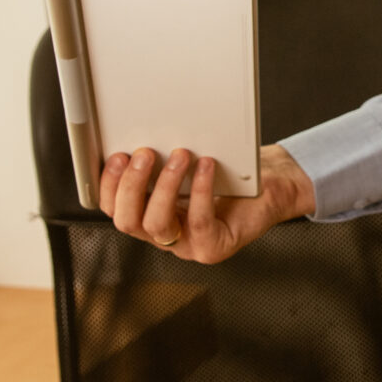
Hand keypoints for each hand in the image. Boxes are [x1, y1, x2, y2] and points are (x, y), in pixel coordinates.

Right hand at [98, 143, 313, 263]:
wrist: (273, 188)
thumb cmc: (230, 174)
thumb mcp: (187, 164)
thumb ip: (160, 159)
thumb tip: (139, 134)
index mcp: (150, 214)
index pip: (115, 209)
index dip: (108, 185)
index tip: (116, 156)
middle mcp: (165, 234)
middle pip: (128, 221)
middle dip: (130, 185)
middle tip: (143, 153)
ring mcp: (188, 245)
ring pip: (157, 224)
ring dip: (163, 186)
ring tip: (178, 156)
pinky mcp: (214, 247)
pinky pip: (198, 221)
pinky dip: (200, 190)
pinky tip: (205, 166)